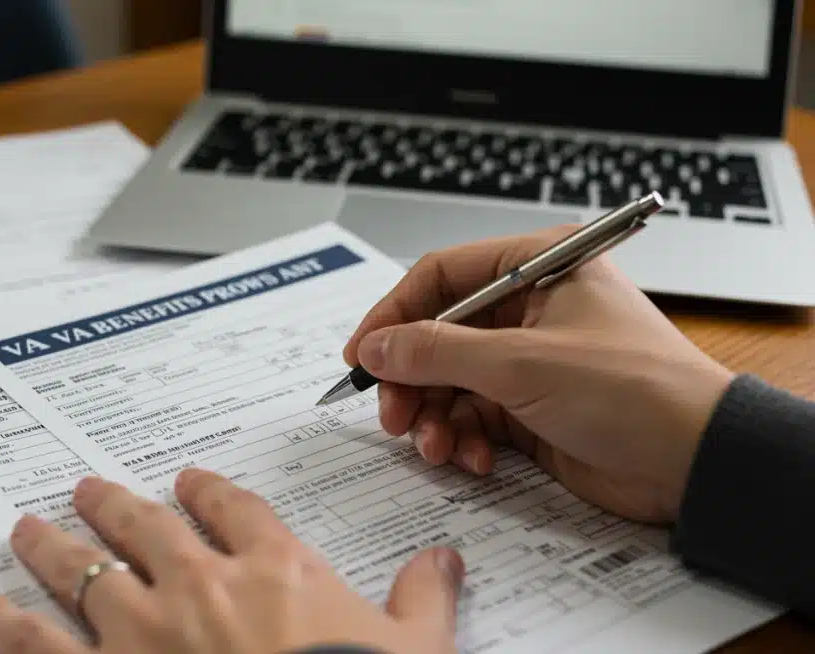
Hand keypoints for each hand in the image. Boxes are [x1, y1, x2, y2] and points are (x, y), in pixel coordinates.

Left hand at [0, 470, 464, 653]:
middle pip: (145, 527)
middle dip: (112, 504)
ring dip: (49, 547)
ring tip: (24, 528)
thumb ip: (424, 599)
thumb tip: (444, 558)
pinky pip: (34, 645)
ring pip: (81, 572)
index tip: (188, 482)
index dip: (207, 491)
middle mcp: (200, 586)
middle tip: (86, 489)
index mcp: (275, 571)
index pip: (235, 509)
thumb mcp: (417, 652)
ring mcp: (142, 634)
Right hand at [344, 226, 733, 523]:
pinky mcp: (533, 409)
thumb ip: (438, 352)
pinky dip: (464, 440)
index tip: (361, 354)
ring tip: (436, 447)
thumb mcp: (521, 363)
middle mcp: (531, 311)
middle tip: (393, 414)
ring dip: (434, 418)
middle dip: (412, 379)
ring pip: (450, 382)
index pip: (443, 276)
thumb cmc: (632, 390)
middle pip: (439, 335)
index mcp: (538, 269)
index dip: (395, 314)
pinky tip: (474, 460)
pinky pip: (474, 418)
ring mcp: (531, 362)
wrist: (696, 462)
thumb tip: (376, 347)